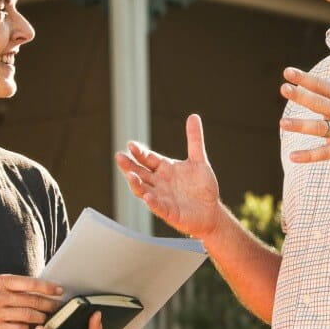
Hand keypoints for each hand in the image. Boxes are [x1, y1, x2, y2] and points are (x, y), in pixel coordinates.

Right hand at [0, 274, 62, 328]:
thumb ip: (12, 287)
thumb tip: (37, 287)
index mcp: (0, 282)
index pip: (30, 283)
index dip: (47, 287)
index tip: (59, 290)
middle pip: (32, 300)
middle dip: (48, 304)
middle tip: (57, 307)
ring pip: (27, 315)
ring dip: (40, 318)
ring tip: (46, 319)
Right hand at [114, 114, 230, 240]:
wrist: (211, 210)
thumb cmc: (201, 187)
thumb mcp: (198, 161)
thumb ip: (194, 140)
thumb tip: (194, 116)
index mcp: (164, 169)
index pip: (147, 159)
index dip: (139, 152)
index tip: (131, 145)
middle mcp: (159, 183)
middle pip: (139, 173)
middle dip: (129, 165)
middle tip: (119, 157)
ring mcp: (162, 198)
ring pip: (143, 190)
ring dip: (136, 183)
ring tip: (130, 175)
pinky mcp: (169, 212)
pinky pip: (158, 207)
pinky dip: (152, 202)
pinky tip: (148, 197)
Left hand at [279, 67, 329, 169]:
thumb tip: (315, 91)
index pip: (323, 86)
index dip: (305, 79)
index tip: (288, 72)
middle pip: (319, 103)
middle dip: (301, 95)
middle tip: (284, 88)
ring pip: (319, 127)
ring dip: (300, 125)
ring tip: (283, 123)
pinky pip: (324, 153)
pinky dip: (308, 156)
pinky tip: (293, 156)